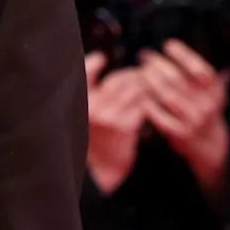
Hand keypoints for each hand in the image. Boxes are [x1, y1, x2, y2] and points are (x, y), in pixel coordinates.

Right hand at [84, 53, 148, 194]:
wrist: (99, 170)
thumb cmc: (92, 140)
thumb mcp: (83, 116)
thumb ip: (88, 93)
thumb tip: (99, 62)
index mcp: (79, 104)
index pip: (83, 73)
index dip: (94, 63)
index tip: (102, 59)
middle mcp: (92, 109)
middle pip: (118, 79)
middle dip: (131, 74)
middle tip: (139, 73)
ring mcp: (109, 118)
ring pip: (134, 89)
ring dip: (144, 85)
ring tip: (148, 85)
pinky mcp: (125, 128)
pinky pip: (143, 105)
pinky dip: (149, 101)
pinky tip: (151, 102)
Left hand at [137, 40, 229, 198]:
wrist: (210, 145)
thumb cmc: (207, 111)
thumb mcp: (213, 93)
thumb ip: (208, 74)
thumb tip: (211, 47)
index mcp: (215, 91)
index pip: (200, 68)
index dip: (184, 54)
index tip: (168, 44)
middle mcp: (206, 105)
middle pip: (179, 79)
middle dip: (158, 64)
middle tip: (145, 55)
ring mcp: (192, 120)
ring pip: (167, 96)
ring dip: (150, 81)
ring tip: (139, 71)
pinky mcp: (178, 133)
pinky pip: (159, 116)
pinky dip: (148, 104)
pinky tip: (139, 94)